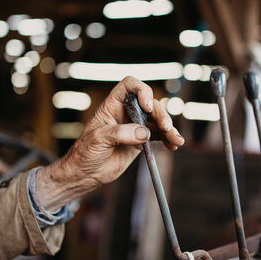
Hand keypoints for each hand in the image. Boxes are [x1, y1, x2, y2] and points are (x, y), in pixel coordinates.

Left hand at [37, 76, 183, 209]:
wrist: (85, 174)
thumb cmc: (85, 153)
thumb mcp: (98, 140)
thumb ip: (120, 134)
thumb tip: (144, 132)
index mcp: (112, 106)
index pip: (129, 86)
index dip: (141, 90)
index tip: (146, 106)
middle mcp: (125, 113)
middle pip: (149, 104)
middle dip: (160, 114)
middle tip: (166, 128)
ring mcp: (134, 127)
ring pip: (157, 120)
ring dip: (169, 128)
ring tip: (176, 140)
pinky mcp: (141, 141)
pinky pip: (158, 136)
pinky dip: (168, 139)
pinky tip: (173, 145)